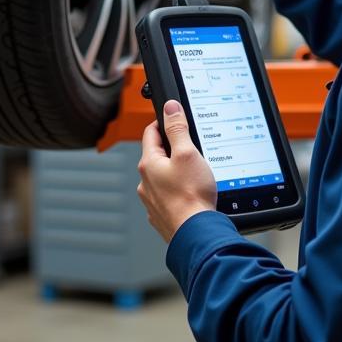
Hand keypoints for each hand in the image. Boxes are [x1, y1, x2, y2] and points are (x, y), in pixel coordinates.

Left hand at [137, 100, 216, 242]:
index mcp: (148, 164)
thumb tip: (170, 107)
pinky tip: (190, 194)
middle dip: (171, 149)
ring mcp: (152, 201)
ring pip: (161, 178)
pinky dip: (177, 192)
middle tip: (190, 148)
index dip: (163, 123)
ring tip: (193, 174)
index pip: (151, 133)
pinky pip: (167, 197)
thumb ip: (177, 128)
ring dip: (174, 172)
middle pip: (156, 156)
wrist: (196, 234)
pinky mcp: (161, 216)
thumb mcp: (187, 153)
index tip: (174, 120)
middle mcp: (145, 183)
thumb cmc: (191, 196)